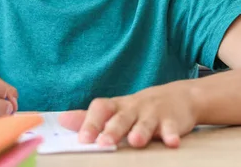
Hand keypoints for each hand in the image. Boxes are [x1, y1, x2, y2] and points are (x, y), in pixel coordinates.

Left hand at [58, 82, 198, 147]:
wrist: (178, 97)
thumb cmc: (139, 108)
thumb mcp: (115, 110)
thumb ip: (89, 118)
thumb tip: (61, 120)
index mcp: (117, 106)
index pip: (101, 108)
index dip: (90, 122)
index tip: (82, 139)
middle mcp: (133, 108)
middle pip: (121, 117)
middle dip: (113, 130)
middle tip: (104, 143)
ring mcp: (153, 113)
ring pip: (145, 122)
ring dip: (141, 131)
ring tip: (135, 142)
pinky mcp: (172, 120)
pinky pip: (171, 127)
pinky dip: (171, 134)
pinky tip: (171, 142)